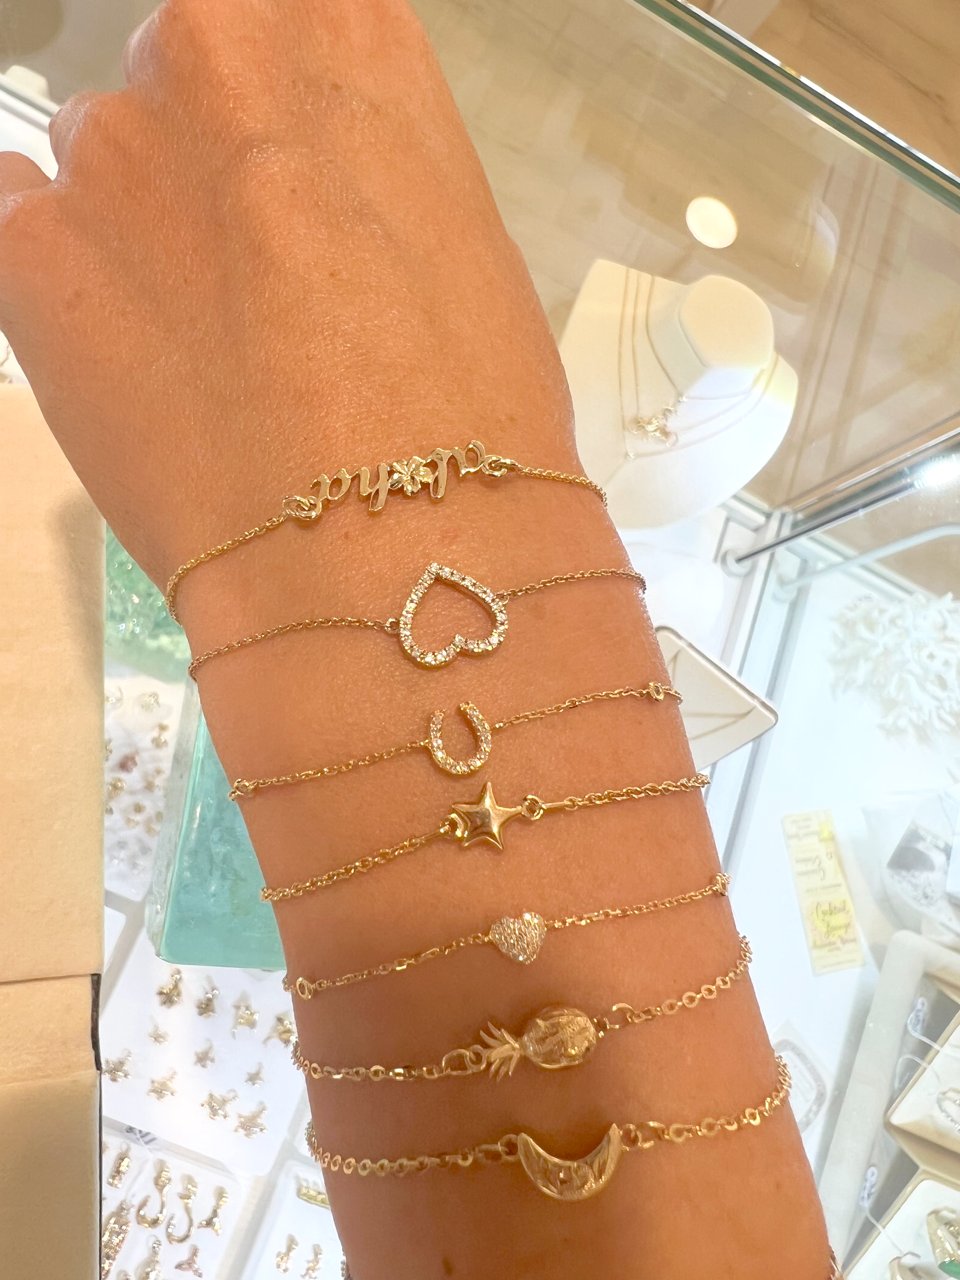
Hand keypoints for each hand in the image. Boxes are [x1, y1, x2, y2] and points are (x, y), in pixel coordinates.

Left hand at [0, 0, 572, 589]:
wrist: (393, 549)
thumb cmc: (471, 415)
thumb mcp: (462, 242)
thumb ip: (366, 171)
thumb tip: (315, 191)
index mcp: (348, 33)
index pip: (273, 24)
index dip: (282, 117)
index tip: (289, 178)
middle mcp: (218, 50)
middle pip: (183, 77)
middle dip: (209, 162)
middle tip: (259, 282)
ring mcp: (112, 145)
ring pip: (105, 160)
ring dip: (144, 232)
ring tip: (209, 352)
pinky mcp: (30, 249)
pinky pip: (20, 223)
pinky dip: (65, 278)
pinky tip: (130, 351)